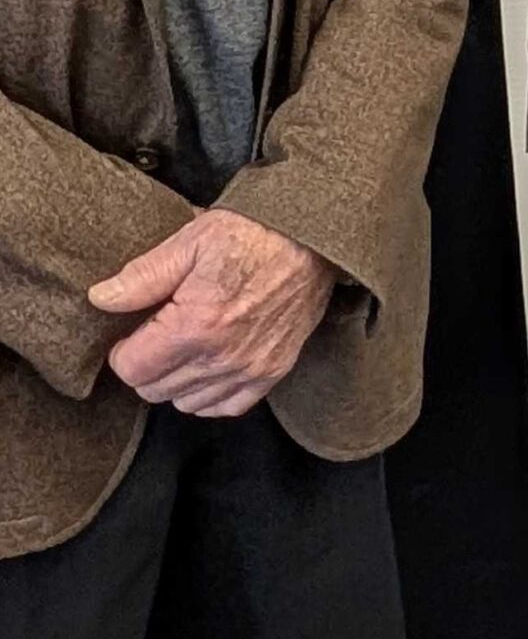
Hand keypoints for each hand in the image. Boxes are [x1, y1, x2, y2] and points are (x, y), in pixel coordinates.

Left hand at [88, 210, 335, 416]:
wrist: (314, 235)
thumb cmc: (254, 232)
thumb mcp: (193, 240)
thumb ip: (143, 275)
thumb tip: (101, 298)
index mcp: (196, 325)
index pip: (132, 369)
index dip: (125, 349)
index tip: (136, 330)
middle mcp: (223, 356)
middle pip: (155, 390)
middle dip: (148, 364)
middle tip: (160, 333)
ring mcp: (251, 367)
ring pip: (186, 403)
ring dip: (177, 380)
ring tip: (187, 345)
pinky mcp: (274, 370)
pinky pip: (227, 406)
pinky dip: (211, 394)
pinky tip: (210, 364)